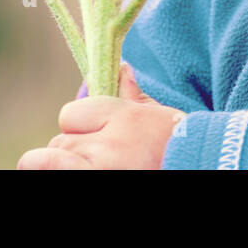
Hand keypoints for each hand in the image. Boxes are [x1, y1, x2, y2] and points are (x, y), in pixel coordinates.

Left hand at [17, 63, 186, 169]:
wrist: (196, 164)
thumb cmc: (175, 144)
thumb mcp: (156, 116)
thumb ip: (131, 94)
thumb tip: (122, 67)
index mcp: (124, 117)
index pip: (69, 115)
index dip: (78, 125)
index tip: (92, 134)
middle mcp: (106, 143)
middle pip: (60, 141)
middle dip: (74, 147)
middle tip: (100, 156)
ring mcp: (97, 167)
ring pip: (55, 160)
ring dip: (67, 164)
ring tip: (94, 164)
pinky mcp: (90, 180)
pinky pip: (52, 170)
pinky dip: (52, 167)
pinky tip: (62, 166)